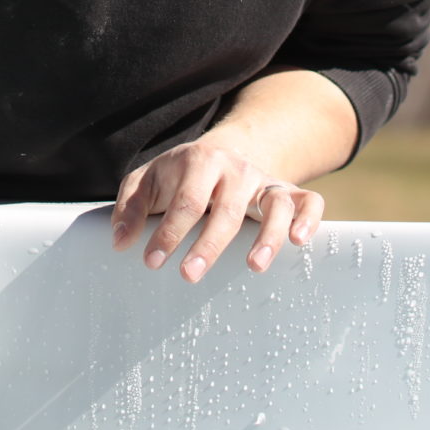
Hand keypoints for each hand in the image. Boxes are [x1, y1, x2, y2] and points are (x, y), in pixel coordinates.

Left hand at [110, 133, 324, 282]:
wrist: (222, 153)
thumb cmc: (177, 178)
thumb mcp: (146, 183)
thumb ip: (130, 208)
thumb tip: (120, 242)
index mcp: (199, 163)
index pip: (185, 201)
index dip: (169, 232)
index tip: (152, 262)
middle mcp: (236, 170)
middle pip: (226, 209)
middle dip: (208, 244)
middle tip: (189, 275)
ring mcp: (265, 181)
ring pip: (275, 205)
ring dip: (267, 236)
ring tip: (254, 267)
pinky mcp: (289, 193)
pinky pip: (309, 201)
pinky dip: (309, 219)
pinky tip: (299, 242)